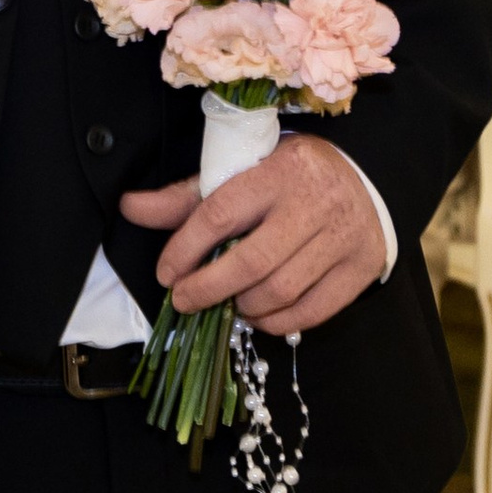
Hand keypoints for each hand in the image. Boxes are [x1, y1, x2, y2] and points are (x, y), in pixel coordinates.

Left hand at [119, 138, 386, 337]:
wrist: (360, 177)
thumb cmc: (285, 176)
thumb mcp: (237, 173)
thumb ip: (185, 197)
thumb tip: (129, 207)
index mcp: (278, 170)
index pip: (222, 213)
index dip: (186, 248)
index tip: (165, 274)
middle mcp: (314, 202)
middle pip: (253, 261)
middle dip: (208, 288)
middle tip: (184, 301)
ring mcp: (343, 236)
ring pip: (282, 290)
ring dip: (243, 307)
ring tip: (224, 304)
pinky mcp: (362, 267)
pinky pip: (313, 311)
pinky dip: (277, 322)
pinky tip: (257, 315)